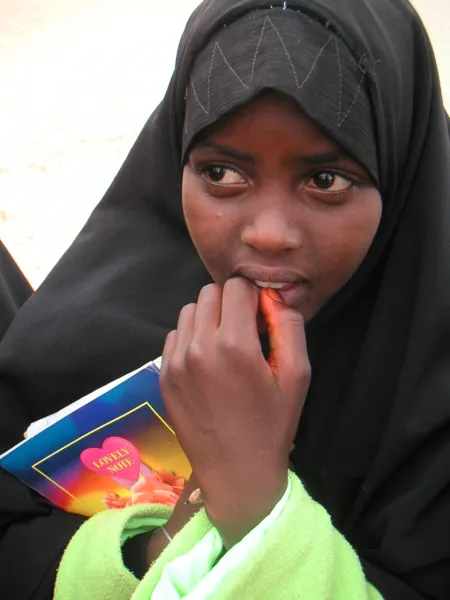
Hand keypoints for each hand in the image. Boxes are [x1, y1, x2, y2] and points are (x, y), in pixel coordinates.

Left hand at [160, 278, 309, 546]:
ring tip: (225, 344)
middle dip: (231, 303)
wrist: (236, 471)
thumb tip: (270, 297)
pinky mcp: (164, 375)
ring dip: (209, 317)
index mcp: (235, 344)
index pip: (237, 286)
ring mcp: (175, 361)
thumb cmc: (272, 424)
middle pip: (210, 293)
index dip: (254, 296)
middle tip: (245, 330)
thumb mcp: (297, 375)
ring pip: (189, 310)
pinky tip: (207, 361)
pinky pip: (175, 335)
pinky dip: (191, 337)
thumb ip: (288, 326)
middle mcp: (199, 347)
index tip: (261, 317)